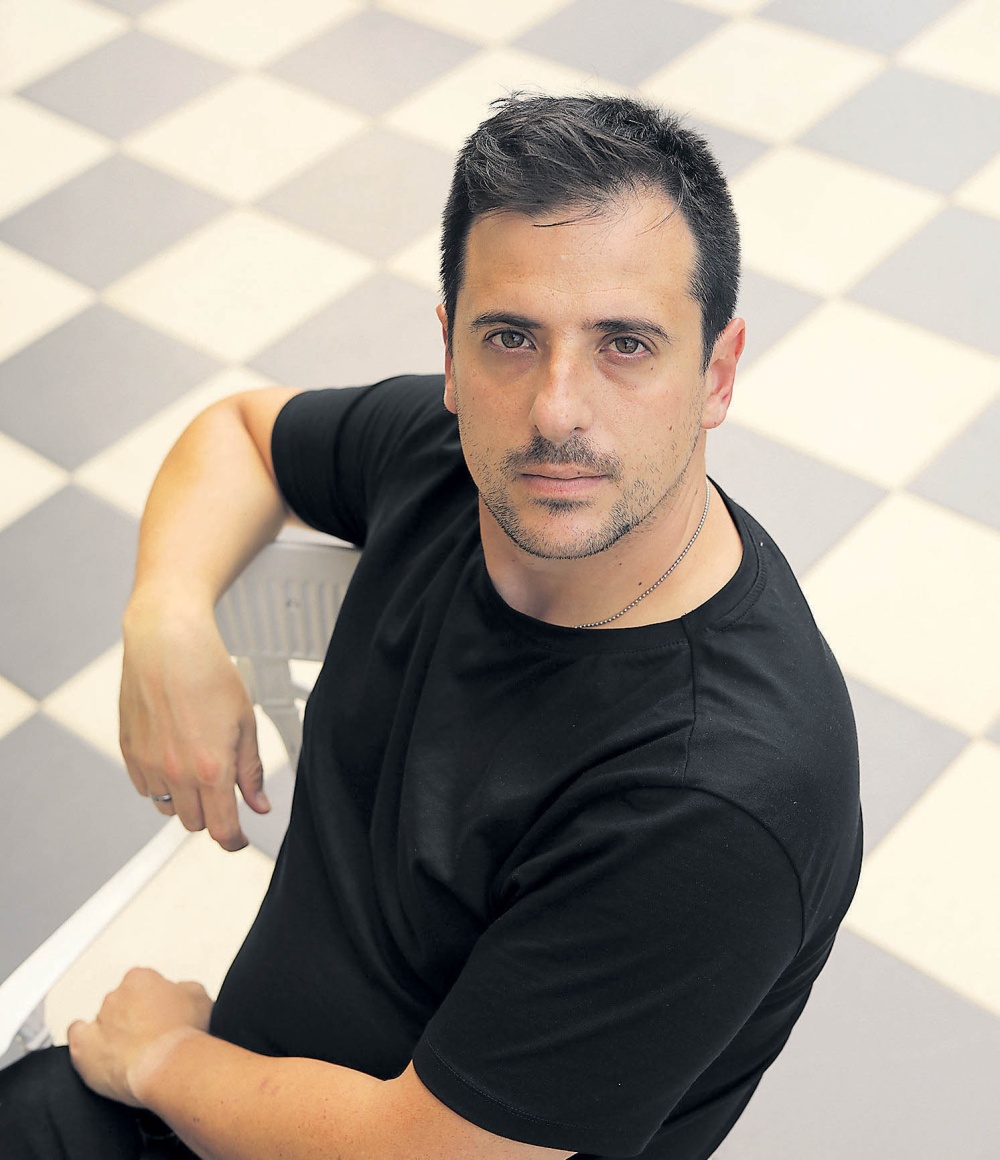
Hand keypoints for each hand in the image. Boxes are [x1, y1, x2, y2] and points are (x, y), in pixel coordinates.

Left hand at [68, 967, 212, 1105]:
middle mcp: (116, 996)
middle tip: (153, 1037)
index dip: (157, 1002)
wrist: (169, 1067)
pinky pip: (77, 1036)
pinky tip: (99, 1051)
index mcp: (140, 979)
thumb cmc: (184, 1036)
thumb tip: (180, 993)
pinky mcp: (84, 1050)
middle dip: (136, 1017)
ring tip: (135, 1053)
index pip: (144, 984)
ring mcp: (98, 1022)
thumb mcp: (200, 998)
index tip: (165, 1017)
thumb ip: (185, 989)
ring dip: (115, 1033)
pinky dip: (85, 1042)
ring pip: (103, 1022)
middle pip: (123, 1002)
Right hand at [120, 600, 269, 850]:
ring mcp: (148, 764)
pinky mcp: (128, 752)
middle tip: (223, 788)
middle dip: (212, 813)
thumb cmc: (210, 674)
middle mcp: (176, 773)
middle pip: (195, 823)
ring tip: (198, 765)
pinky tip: (174, 755)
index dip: (234, 841)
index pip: (222, 829)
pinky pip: (146, 788)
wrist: (167, 643)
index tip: (239, 840)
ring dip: (185, 799)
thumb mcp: (245, 723)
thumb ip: (251, 771)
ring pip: (168, 808)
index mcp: (211, 769)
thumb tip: (259, 805)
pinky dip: (161, 783)